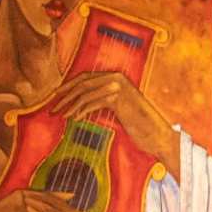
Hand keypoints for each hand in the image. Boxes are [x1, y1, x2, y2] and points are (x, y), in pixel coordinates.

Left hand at [37, 67, 177, 170]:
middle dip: (64, 96)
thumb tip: (81, 100)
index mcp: (117, 76)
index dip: (68, 86)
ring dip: (69, 106)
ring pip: (84, 94)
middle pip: (81, 83)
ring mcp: (117, 87)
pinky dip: (81, 111)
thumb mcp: (121, 107)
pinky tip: (76, 120)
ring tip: (61, 116)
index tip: (56, 96)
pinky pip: (91, 103)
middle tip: (52, 108)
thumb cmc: (141, 124)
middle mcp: (117, 77)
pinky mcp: (117, 99)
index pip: (85, 77)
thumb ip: (105, 98)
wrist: (159, 135)